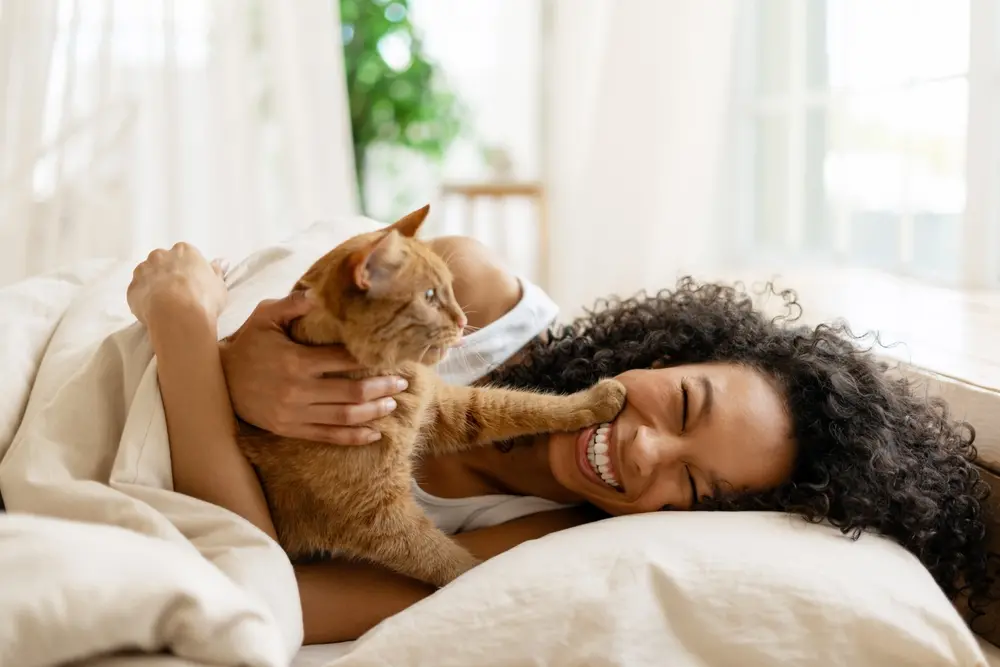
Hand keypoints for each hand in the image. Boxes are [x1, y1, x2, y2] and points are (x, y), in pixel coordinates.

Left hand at [128, 243, 226, 324]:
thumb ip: (216, 272)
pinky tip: (154, 311)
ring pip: (147, 275)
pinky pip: (138, 292)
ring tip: (165, 304)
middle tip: (179, 293)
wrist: (178, 317)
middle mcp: (161, 255)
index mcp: (184, 251)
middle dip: (168, 273)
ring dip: (154, 284)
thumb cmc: (203, 299)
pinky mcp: (132, 288)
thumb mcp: (219, 285)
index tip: (193, 282)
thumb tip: (220, 262)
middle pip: (163, 261)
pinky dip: (144, 299)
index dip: (189, 269)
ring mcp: (143, 271)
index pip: (185, 254)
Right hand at [220, 293, 407, 444]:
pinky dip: (353, 437)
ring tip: (393, 403)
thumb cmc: (248, 343)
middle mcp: (298, 390)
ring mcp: (294, 413)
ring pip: (343, 416)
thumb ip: (293, 303)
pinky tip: (374, 433)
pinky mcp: (290, 429)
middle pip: (351, 391)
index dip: (368, 358)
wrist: (217, 379)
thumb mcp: (265, 316)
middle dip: (381, 387)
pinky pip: (327, 436)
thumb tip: (320, 292)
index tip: (390, 355)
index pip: (342, 359)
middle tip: (402, 382)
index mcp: (296, 360)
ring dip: (373, 411)